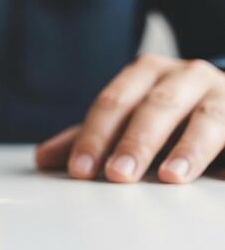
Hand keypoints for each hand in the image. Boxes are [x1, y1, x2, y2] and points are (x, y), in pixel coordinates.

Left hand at [36, 54, 224, 182]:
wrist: (221, 97)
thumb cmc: (166, 112)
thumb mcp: (126, 120)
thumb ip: (90, 137)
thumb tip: (42, 160)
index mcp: (145, 72)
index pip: (113, 103)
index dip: (94, 136)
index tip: (80, 170)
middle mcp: (183, 75)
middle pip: (155, 107)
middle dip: (135, 142)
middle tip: (117, 175)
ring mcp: (221, 92)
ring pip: (205, 118)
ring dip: (187, 148)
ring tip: (170, 176)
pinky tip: (218, 175)